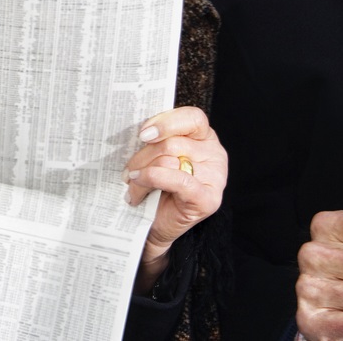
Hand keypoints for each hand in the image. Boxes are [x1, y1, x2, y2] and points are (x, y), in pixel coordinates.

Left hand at [124, 106, 226, 293]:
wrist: (156, 224)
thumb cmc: (156, 185)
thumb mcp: (157, 155)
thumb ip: (157, 139)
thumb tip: (138, 130)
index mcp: (204, 137)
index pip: (193, 117)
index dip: (167, 122)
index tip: (143, 134)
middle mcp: (215, 154)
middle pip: (172, 142)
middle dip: (142, 156)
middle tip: (126, 170)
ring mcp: (215, 178)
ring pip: (169, 161)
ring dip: (141, 173)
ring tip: (130, 183)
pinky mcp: (209, 199)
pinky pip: (177, 180)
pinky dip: (152, 179)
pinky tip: (137, 186)